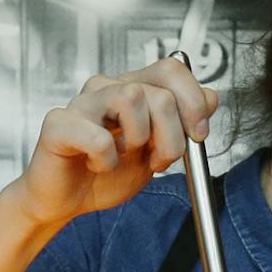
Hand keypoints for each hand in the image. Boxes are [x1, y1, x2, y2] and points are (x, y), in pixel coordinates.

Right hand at [17, 58, 219, 226]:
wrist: (67, 202)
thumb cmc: (106, 175)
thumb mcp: (156, 150)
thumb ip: (183, 123)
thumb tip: (212, 96)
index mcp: (131, 88)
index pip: (172, 68)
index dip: (193, 101)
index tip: (198, 135)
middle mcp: (107, 87)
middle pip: (160, 91)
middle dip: (172, 136)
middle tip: (159, 160)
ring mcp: (82, 102)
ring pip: (132, 99)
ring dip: (139, 141)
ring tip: (123, 158)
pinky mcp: (58, 124)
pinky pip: (99, 138)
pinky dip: (106, 161)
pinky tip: (96, 166)